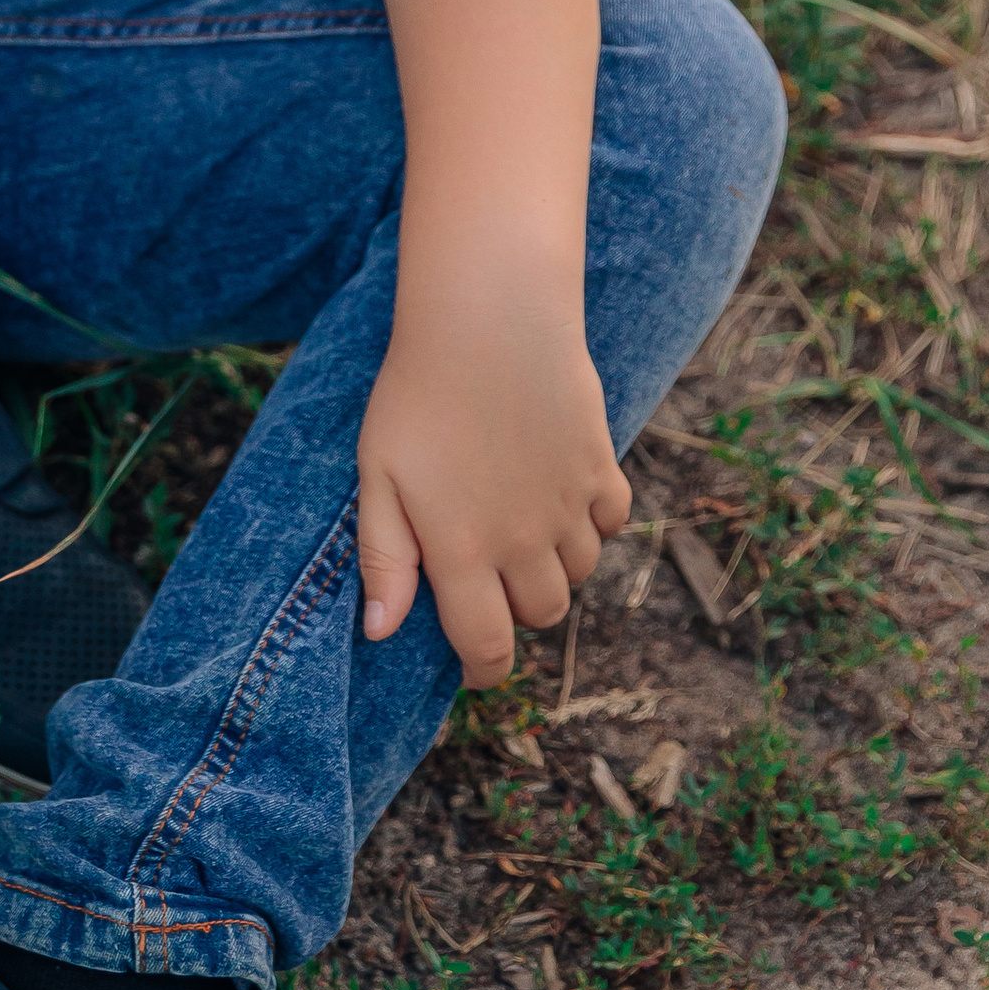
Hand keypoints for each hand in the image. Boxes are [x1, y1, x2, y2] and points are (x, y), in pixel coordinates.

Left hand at [354, 240, 628, 685]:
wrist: (488, 319)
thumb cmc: (416, 395)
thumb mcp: (377, 476)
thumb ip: (384, 558)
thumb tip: (381, 633)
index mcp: (464, 552)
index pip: (488, 647)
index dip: (483, 670)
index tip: (474, 665)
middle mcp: (524, 541)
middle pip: (541, 614)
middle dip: (514, 610)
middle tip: (485, 573)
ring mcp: (569, 506)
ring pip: (578, 573)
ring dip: (551, 566)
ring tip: (517, 526)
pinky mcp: (600, 467)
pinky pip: (611, 523)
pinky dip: (591, 524)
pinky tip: (558, 494)